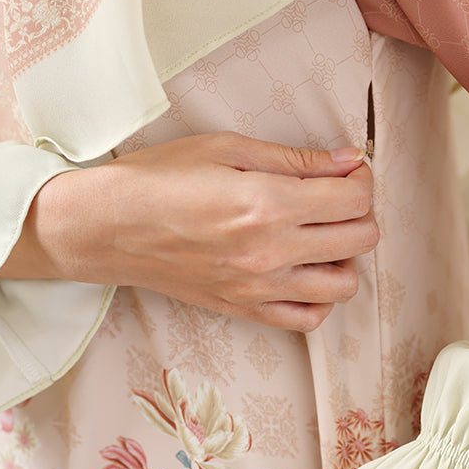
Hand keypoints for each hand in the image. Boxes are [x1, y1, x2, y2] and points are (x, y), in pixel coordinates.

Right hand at [0, 132, 377, 331]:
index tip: (347, 170)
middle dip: (361, 212)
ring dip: (346, 257)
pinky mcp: (244, 310)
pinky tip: (305, 271)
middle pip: (360, 240)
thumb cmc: (159, 178)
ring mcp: (259, 288)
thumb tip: (347, 159)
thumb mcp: (227, 149)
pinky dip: (320, 298)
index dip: (361, 179)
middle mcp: (271, 251)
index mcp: (268, 203)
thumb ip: (295, 158)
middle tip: (337, 196)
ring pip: (345, 286)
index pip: (354, 200)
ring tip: (322, 235)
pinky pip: (308, 319)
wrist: (107, 228)